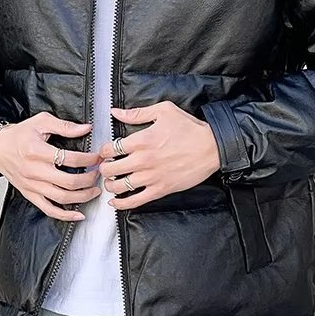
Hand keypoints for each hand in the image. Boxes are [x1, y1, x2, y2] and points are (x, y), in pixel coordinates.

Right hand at [0, 112, 101, 220]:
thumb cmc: (18, 135)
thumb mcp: (41, 121)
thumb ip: (65, 126)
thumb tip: (86, 128)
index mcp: (37, 151)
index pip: (70, 159)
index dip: (89, 159)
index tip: (98, 157)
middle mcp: (35, 171)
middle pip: (69, 182)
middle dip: (90, 179)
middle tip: (98, 173)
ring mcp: (32, 185)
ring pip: (62, 198)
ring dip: (83, 196)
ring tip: (94, 190)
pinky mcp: (30, 194)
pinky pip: (49, 209)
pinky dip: (65, 216)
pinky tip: (78, 215)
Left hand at [97, 100, 220, 209]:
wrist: (212, 147)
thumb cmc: (190, 128)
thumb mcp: (164, 111)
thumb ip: (137, 113)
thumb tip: (116, 112)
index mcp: (141, 140)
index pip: (109, 149)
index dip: (103, 151)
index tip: (105, 153)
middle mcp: (143, 160)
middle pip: (110, 169)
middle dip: (104, 169)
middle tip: (106, 167)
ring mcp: (151, 177)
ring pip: (119, 186)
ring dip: (110, 185)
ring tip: (111, 182)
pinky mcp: (160, 189)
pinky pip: (135, 201)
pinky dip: (122, 203)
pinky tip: (116, 202)